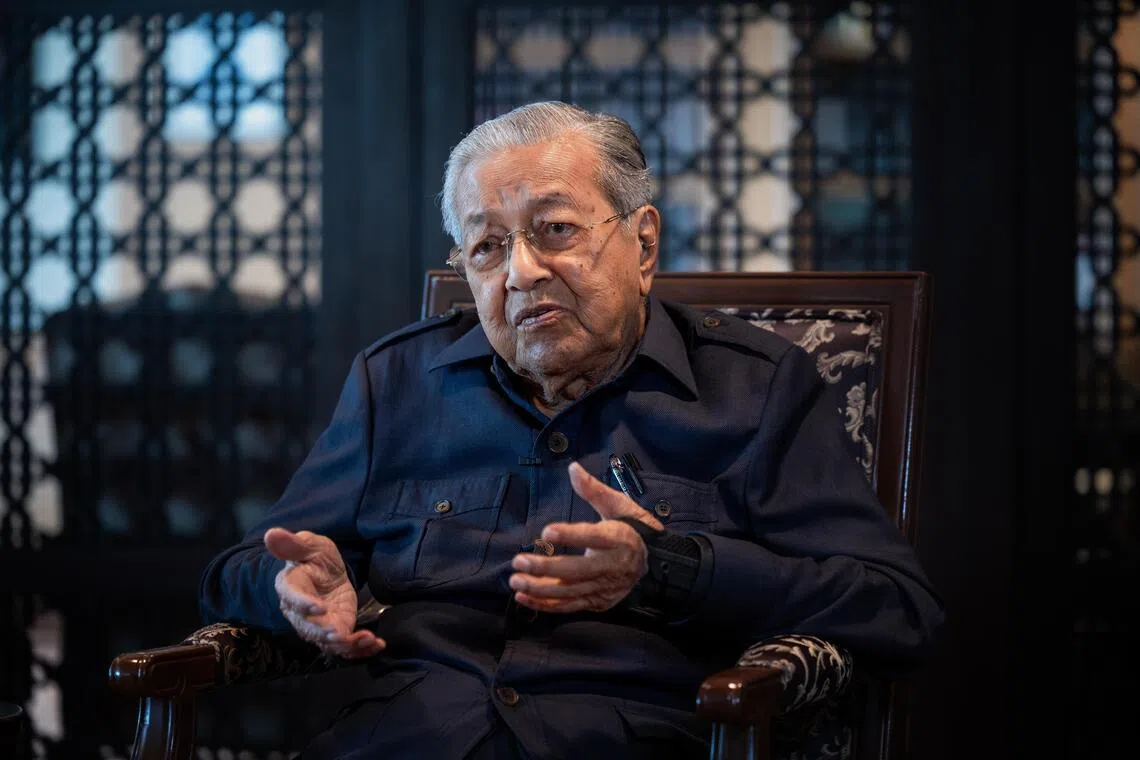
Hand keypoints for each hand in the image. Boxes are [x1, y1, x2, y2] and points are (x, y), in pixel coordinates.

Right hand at [264, 527, 384, 658]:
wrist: (326, 572)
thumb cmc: (314, 557)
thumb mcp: (309, 545)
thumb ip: (292, 544)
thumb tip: (270, 534)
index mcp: (291, 587)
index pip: (293, 597)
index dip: (304, 604)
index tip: (319, 607)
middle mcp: (300, 612)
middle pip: (308, 628)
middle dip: (324, 633)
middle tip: (340, 634)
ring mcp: (319, 624)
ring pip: (328, 642)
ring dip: (347, 645)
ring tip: (367, 640)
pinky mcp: (336, 629)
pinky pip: (345, 645)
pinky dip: (361, 648)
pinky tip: (377, 644)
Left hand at [509, 461, 663, 612]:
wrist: (654, 560)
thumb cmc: (631, 527)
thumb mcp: (617, 504)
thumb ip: (593, 490)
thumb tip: (572, 468)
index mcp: (618, 538)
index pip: (593, 537)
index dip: (570, 535)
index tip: (546, 531)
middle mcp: (612, 566)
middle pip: (576, 570)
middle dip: (546, 568)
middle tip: (519, 561)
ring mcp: (604, 587)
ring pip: (570, 591)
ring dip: (540, 589)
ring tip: (515, 581)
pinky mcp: (598, 601)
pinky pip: (570, 606)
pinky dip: (546, 605)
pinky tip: (524, 598)